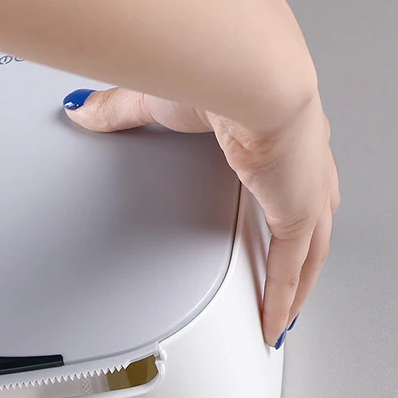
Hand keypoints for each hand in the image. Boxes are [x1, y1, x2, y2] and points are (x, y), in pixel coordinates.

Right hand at [63, 89, 339, 346]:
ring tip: (282, 317)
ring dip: (298, 288)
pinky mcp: (297, 214)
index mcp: (280, 134)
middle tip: (292, 285)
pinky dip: (281, 299)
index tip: (277, 219)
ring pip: (311, 255)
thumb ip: (120, 110)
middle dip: (305, 258)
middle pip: (313, 224)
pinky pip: (290, 271)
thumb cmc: (219, 72)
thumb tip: (84, 111)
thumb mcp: (161, 99)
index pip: (289, 178)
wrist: (248, 77)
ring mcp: (307, 192)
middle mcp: (304, 166)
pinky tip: (273, 324)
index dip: (286, 202)